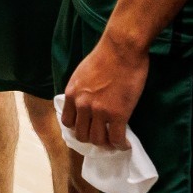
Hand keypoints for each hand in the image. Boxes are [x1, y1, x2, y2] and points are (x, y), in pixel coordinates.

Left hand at [61, 33, 149, 149]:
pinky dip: (121, 144)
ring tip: (113, 141)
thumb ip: (80, 90)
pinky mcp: (118, 114)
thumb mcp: (81, 73)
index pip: (67, 122)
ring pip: (98, 139)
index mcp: (72, 95)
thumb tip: (84, 101)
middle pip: (81, 134)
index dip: (77, 128)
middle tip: (102, 138)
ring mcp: (99, 111)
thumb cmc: (105, 55)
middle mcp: (82, 105)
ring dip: (106, 144)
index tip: (87, 129)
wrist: (122, 48)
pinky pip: (116, 138)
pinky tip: (125, 144)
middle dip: (91, 138)